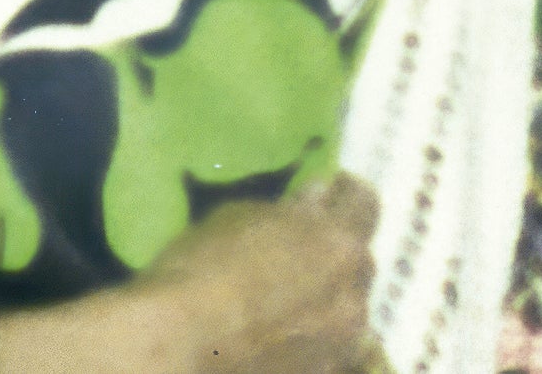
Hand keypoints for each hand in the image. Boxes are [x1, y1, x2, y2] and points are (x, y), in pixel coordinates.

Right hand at [102, 175, 383, 373]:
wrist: (177, 347)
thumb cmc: (202, 270)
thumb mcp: (240, 218)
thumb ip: (290, 211)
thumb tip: (316, 201)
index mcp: (340, 243)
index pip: (364, 203)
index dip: (345, 194)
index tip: (329, 192)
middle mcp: (354, 294)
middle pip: (357, 261)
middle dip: (335, 252)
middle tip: (302, 252)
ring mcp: (341, 343)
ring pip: (346, 311)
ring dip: (327, 300)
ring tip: (289, 303)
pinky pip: (326, 348)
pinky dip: (311, 339)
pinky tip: (280, 336)